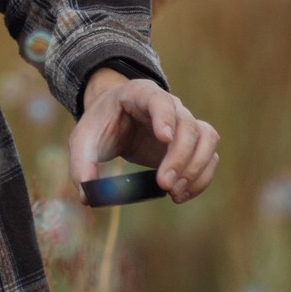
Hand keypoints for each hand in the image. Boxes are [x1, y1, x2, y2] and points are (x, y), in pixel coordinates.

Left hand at [69, 70, 220, 202]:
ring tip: (174, 193)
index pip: (159, 99)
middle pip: (188, 125)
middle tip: (164, 184)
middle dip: (180, 157)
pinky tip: (181, 194)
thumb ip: (81, 165)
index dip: (165, 117)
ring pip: (207, 139)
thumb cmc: (100, 125)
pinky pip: (209, 157)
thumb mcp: (83, 141)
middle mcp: (170, 105)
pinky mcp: (191, 144)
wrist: (114, 120)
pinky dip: (200, 177)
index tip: (164, 138)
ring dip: (196, 168)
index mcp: (140, 94)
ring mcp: (184, 123)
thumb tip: (87, 197)